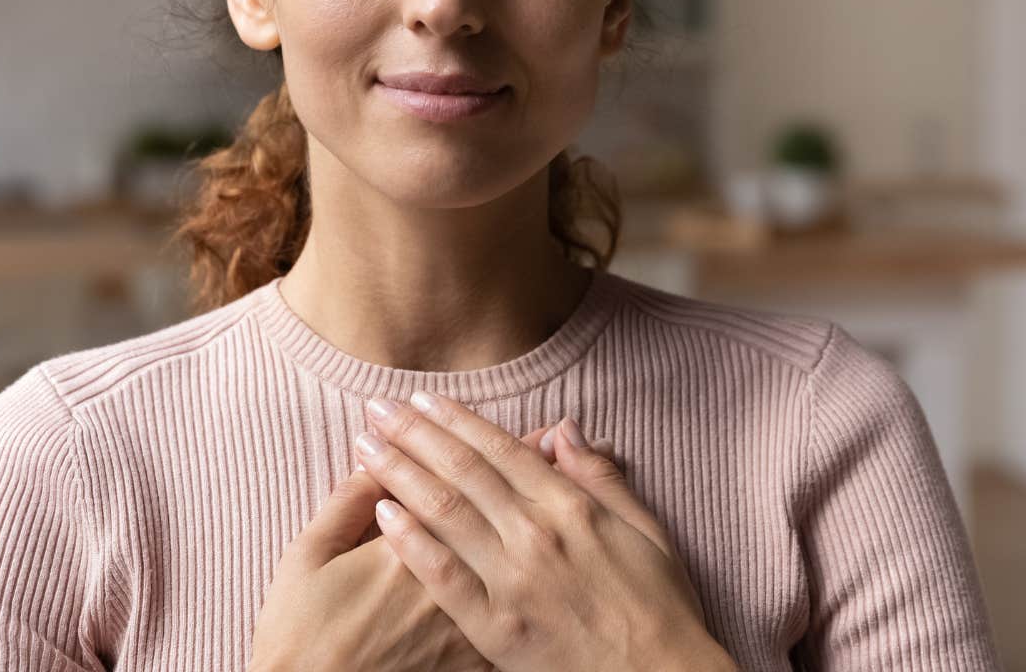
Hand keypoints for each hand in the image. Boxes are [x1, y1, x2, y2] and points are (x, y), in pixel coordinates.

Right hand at [249, 421, 567, 671]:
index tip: (509, 421)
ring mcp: (466, 618)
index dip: (482, 446)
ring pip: (514, 552)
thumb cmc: (299, 633)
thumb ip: (344, 505)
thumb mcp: (306, 558)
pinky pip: (515, 604)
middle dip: (524, 469)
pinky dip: (536, 567)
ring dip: (538, 510)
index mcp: (405, 545)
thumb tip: (375, 461)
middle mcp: (446, 576)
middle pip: (495, 509)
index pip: (455, 480)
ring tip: (557, 471)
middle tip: (550, 433)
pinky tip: (547, 543)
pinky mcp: (472, 654)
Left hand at [356, 393, 726, 671]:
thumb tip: (563, 429)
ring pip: (445, 512)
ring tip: (365, 448)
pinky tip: (383, 515)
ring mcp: (513, 581)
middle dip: (414, 434)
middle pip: (462, 470)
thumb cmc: (660, 607)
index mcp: (572, 507)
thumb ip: (599, 476)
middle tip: (376, 408)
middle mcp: (537, 535)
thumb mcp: (646, 529)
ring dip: (400, 473)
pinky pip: (444, 577)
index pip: (500, 450)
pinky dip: (412, 542)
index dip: (456, 420)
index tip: (421, 398)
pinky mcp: (495, 628)